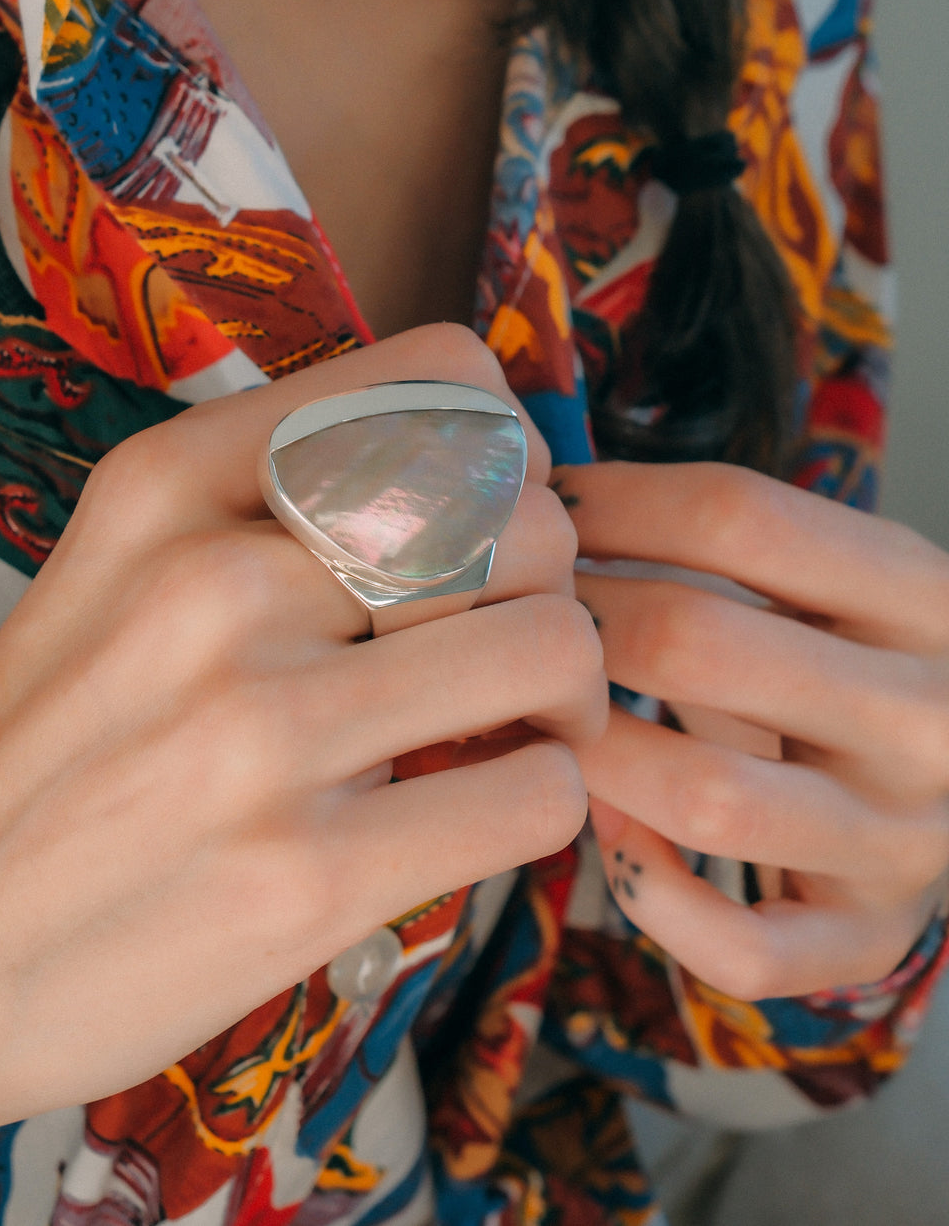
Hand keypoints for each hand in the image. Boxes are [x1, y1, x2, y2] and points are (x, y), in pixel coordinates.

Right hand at [0, 325, 605, 1166]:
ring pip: (553, 645)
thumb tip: (479, 479)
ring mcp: (259, 729)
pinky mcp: (304, 875)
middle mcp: (215, 580)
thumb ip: (268, 506)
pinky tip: (483, 810)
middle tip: (516, 644)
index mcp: (167, 482)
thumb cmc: (39, 752)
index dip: (507, 451)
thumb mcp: (113, 570)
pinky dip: (546, 800)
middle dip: (552, 588)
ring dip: (569, 696)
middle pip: (522, 520)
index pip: (441, 378)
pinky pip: (536, 794)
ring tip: (522, 729)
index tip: (487, 522)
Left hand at [556, 460, 948, 1001]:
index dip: (616, 504)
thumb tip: (542, 488)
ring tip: (548, 722)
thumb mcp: (836, 577)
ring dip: (594, 751)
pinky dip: (653, 896)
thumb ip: (730, 538)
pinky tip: (613, 837)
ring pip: (706, 798)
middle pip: (697, 643)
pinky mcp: (869, 937)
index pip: (740, 516)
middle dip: (579, 621)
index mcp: (923, 596)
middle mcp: (930, 720)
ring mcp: (904, 841)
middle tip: (525, 619)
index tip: (549, 510)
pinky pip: (742, 946)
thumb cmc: (855, 660)